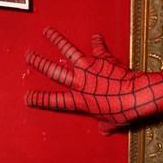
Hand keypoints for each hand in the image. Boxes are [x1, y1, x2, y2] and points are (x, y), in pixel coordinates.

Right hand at [25, 27, 161, 128]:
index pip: (53, 100)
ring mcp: (88, 67)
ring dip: (57, 39)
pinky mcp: (101, 58)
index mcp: (78, 100)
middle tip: (28, 56)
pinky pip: (98, 47)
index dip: (39, 99)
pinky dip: (97, 41)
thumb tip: (104, 131)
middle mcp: (79, 81)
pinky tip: (96, 36)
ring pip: (67, 49)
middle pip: (52, 70)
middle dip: (38, 62)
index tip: (27, 97)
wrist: (134, 95)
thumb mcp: (110, 123)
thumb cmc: (122, 112)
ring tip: (48, 31)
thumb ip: (104, 125)